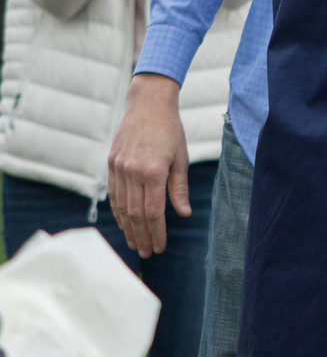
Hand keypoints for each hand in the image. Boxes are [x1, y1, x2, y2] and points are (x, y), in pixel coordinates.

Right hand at [108, 73, 189, 256]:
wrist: (148, 104)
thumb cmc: (170, 130)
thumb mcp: (181, 157)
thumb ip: (179, 188)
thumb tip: (183, 215)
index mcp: (153, 171)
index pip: (154, 212)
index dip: (156, 232)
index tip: (160, 247)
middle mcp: (133, 172)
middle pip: (135, 214)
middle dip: (142, 236)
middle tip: (147, 253)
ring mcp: (119, 168)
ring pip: (121, 207)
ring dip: (128, 228)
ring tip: (135, 243)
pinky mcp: (111, 164)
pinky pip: (113, 194)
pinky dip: (118, 212)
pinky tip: (124, 222)